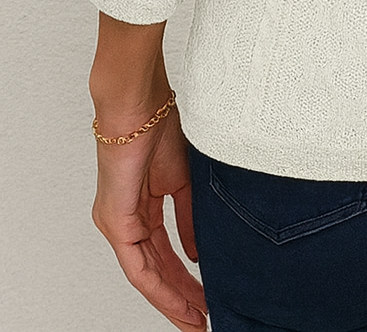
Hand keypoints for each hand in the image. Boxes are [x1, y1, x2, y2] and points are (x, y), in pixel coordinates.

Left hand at [91, 94, 207, 329]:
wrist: (140, 102)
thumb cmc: (159, 124)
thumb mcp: (183, 179)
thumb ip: (188, 217)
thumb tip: (196, 252)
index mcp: (138, 207)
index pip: (162, 253)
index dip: (184, 278)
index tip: (206, 296)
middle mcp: (123, 221)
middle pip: (155, 270)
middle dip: (181, 297)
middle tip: (203, 318)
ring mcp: (116, 224)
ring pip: (146, 275)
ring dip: (173, 299)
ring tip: (196, 319)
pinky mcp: (115, 222)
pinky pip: (138, 266)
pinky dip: (160, 287)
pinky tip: (179, 301)